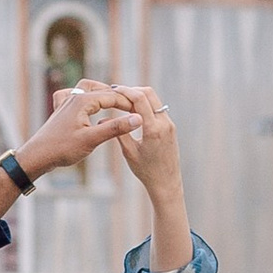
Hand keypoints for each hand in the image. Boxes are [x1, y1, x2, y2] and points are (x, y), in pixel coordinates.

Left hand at [19, 80, 142, 180]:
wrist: (37, 156)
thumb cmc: (62, 148)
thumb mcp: (92, 139)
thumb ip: (116, 128)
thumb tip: (138, 119)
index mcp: (82, 100)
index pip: (112, 96)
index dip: (129, 103)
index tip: (143, 110)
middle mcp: (74, 96)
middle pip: (102, 90)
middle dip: (119, 97)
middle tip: (133, 107)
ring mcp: (65, 101)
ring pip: (88, 89)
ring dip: (103, 93)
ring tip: (115, 101)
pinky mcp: (60, 110)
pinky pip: (74, 95)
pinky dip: (85, 95)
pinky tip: (87, 102)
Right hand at [110, 86, 182, 202]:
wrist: (166, 183)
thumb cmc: (146, 171)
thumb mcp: (128, 152)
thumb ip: (118, 132)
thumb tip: (101, 118)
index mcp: (153, 129)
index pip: (140, 99)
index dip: (125, 91)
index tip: (113, 90)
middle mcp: (164, 123)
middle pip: (149, 93)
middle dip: (132, 90)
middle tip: (116, 93)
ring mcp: (169, 124)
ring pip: (154, 99)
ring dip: (139, 96)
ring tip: (122, 100)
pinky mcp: (170, 127)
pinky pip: (157, 108)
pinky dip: (145, 104)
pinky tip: (132, 110)